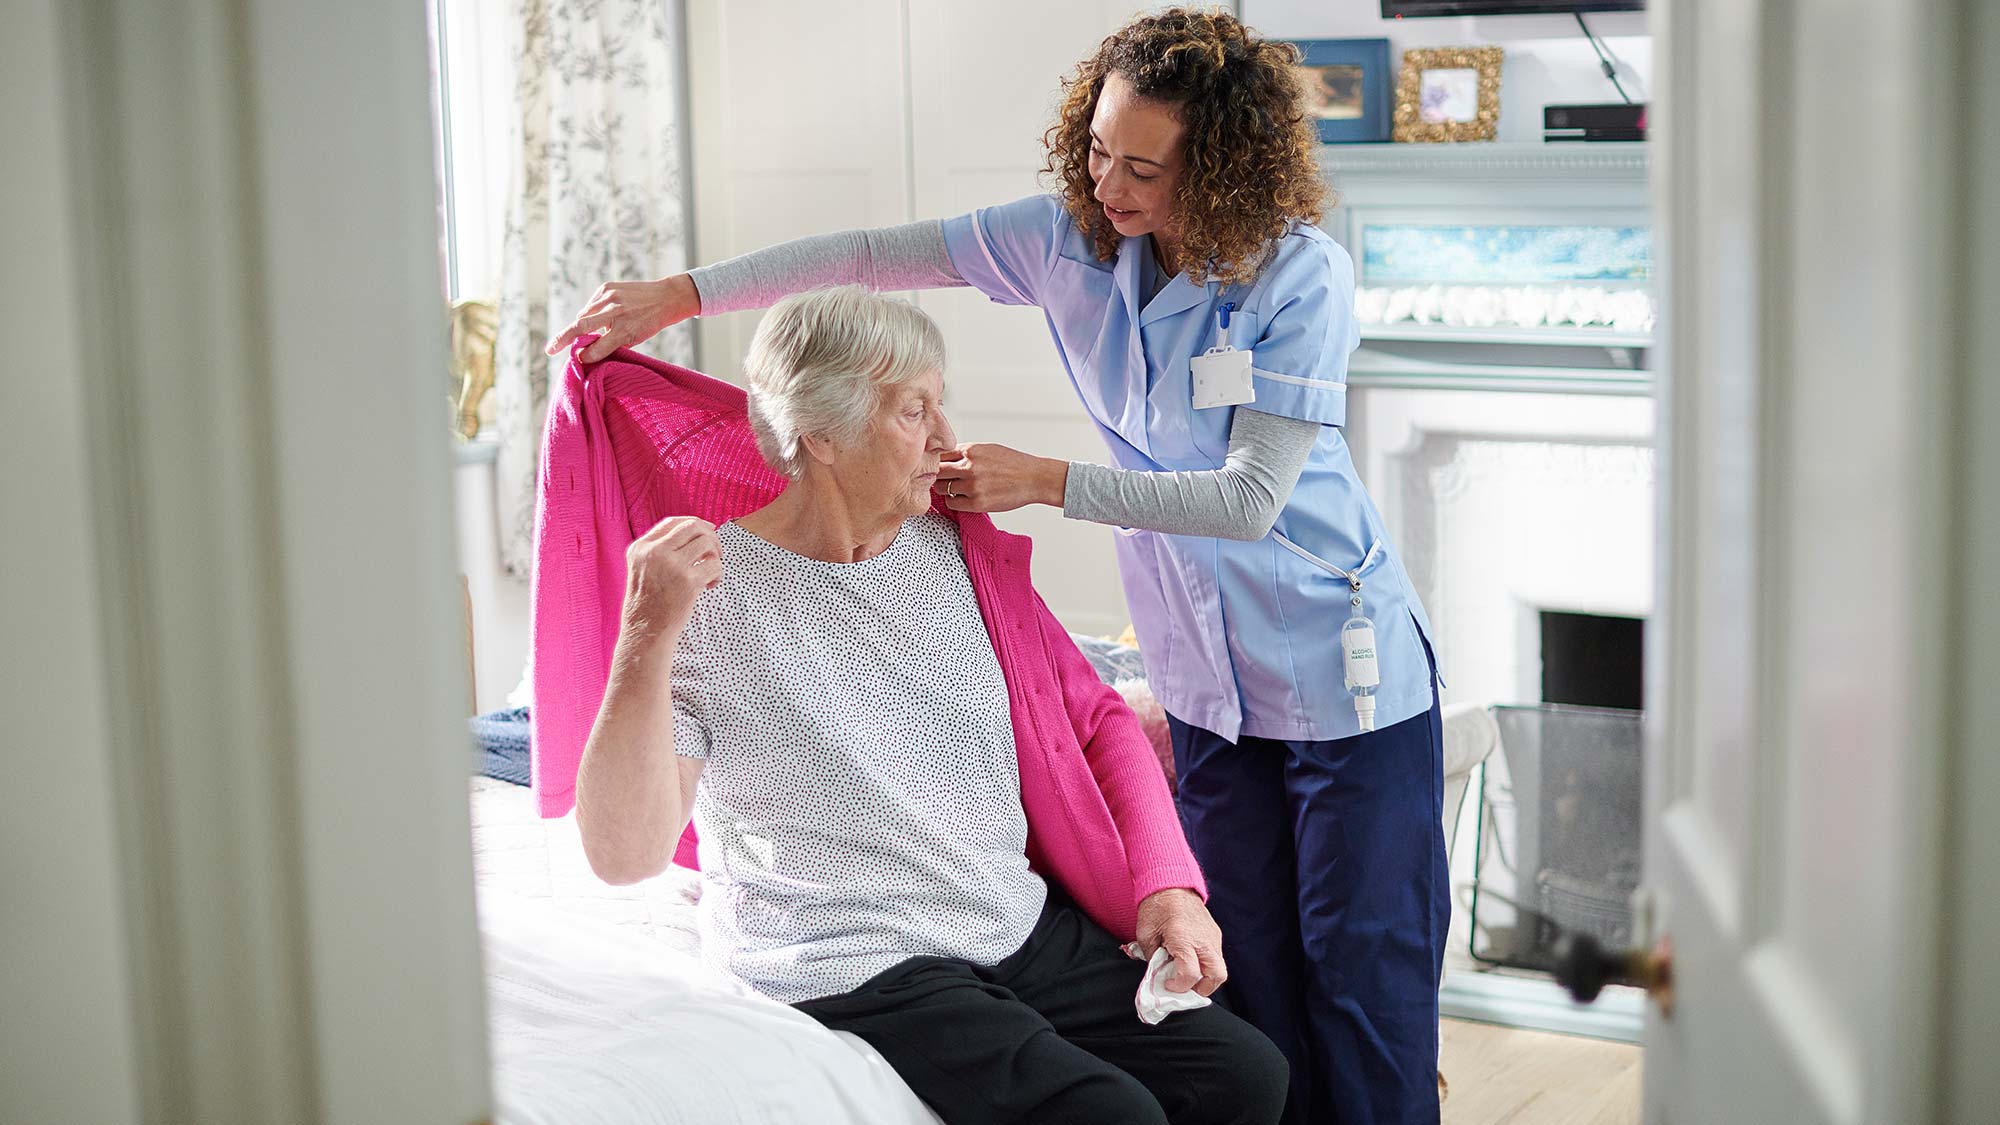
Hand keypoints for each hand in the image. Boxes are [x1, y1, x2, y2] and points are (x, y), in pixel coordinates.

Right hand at [545, 274, 700, 362]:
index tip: (578, 361)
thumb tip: (585, 353)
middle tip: (550, 349)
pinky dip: (590, 312)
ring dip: (581, 325)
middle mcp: (616, 313)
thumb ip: (611, 345)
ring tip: (589, 330)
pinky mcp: (607, 287)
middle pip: (581, 327)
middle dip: (563, 339)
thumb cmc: (649, 323)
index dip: (586, 356)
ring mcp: (610, 297)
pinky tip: (600, 315)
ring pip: (583, 315)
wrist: (665, 297)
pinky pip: (590, 304)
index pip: (598, 347)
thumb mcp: (635, 339)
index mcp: (625, 330)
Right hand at [621, 516, 722, 637]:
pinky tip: (709, 586)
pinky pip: (715, 565)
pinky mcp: (688, 581)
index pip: (672, 522)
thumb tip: (697, 531)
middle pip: (693, 526)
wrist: (645, 632)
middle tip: (716, 552)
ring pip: (707, 543)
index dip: (694, 524)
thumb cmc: (648, 604)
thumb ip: (660, 550)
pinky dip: (718, 574)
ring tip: (710, 572)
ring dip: (716, 555)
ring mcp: (672, 565)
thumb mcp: (642, 569)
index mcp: (641, 548)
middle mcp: (655, 552)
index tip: (708, 530)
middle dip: (710, 535)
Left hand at [934, 443, 1068, 512]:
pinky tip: (963, 498)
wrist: (1034, 478)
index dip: (936, 461)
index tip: (939, 466)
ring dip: (945, 489)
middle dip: (937, 476)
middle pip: (936, 471)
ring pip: (941, 488)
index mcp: (971, 450)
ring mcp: (972, 485)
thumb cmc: (1013, 464)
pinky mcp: (977, 503)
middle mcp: (969, 466)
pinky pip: (952, 503)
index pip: (939, 454)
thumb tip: (945, 458)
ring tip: (955, 489)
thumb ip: (966, 453)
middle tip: (942, 480)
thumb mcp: (988, 449)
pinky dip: (954, 501)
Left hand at [1134, 888, 1226, 996]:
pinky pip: (1216, 957)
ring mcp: (1213, 937)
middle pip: (1217, 976)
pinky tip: (1190, 962)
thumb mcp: (1145, 935)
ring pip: (1220, 969)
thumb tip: (1159, 976)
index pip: (1190, 974)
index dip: (1179, 986)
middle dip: (1202, 989)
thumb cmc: (1156, 908)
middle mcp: (1204, 940)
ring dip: (1205, 979)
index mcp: (1184, 939)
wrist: (1171, 884)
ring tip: (1187, 977)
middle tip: (1185, 988)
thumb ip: (1153, 959)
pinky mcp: (1215, 935)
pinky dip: (1206, 966)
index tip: (1167, 984)